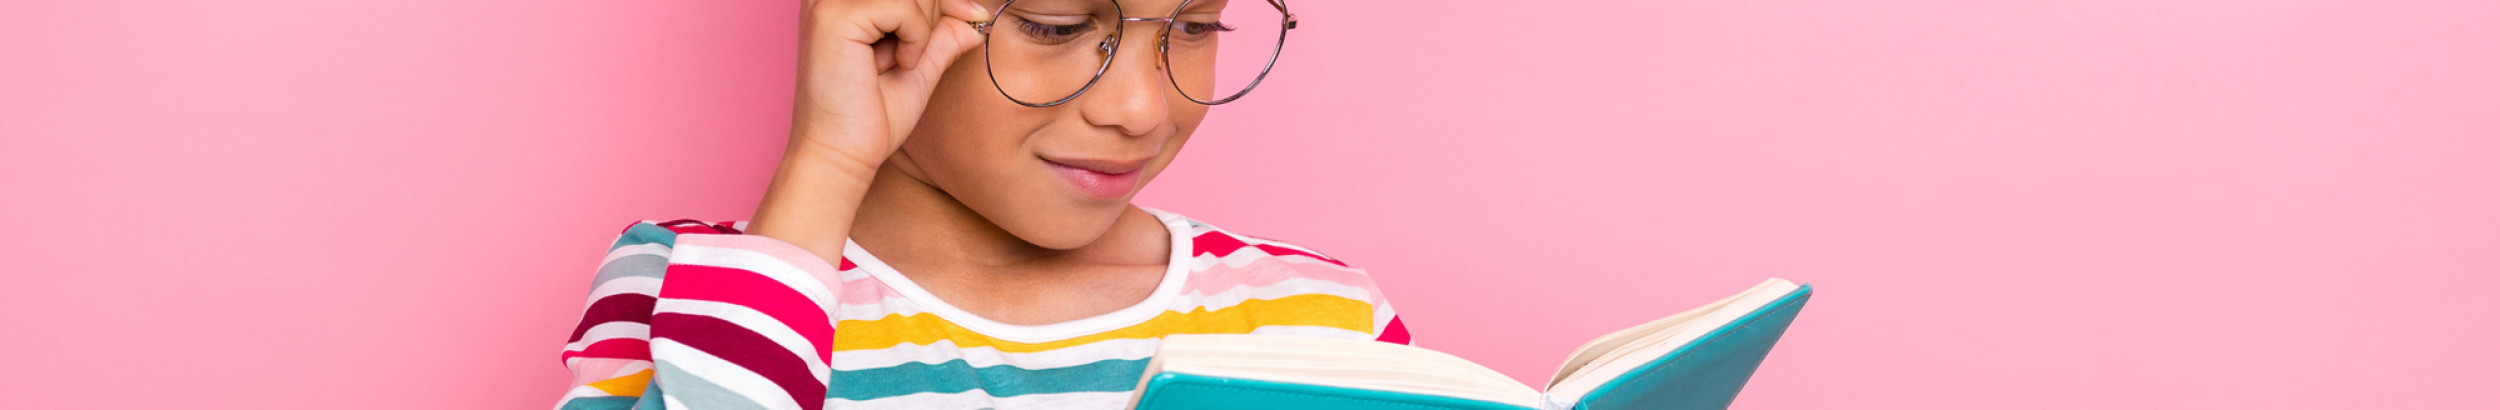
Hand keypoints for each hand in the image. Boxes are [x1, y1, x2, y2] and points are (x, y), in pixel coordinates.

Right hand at [751, 0, 990, 261]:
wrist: (840, 156)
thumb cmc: (870, 118)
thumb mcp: (918, 67)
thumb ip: (942, 36)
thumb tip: (978, 14)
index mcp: (842, 1)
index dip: (944, 0)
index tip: (975, 16)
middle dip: (933, 14)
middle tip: (911, 55)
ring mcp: (827, 2)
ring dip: (922, 29)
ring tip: (900, 62)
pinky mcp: (834, 17)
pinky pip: (903, 7)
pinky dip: (914, 39)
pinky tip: (894, 65)